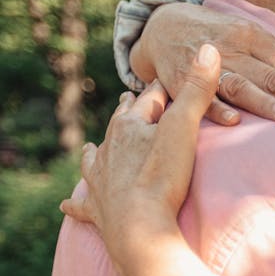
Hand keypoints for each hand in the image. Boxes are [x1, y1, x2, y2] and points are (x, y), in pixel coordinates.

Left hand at [61, 44, 217, 275]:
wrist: (140, 229)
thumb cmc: (161, 177)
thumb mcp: (184, 128)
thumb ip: (197, 89)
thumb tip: (207, 47)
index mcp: (129, 127)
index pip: (147, 101)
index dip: (158, 90)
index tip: (164, 80)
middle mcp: (109, 150)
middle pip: (118, 125)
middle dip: (126, 113)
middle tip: (127, 100)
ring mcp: (100, 181)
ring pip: (95, 160)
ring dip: (97, 152)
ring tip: (93, 146)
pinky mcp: (98, 211)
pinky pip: (83, 204)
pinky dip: (76, 202)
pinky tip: (67, 204)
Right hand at [132, 2, 274, 128]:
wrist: (163, 25)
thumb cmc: (218, 39)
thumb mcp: (248, 39)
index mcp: (255, 37)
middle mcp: (235, 47)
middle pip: (274, 77)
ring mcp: (209, 63)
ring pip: (241, 84)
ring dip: (264, 101)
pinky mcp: (182, 79)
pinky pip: (202, 96)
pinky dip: (217, 108)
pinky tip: (233, 121)